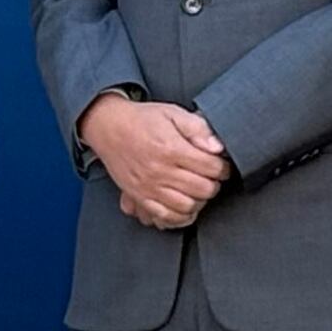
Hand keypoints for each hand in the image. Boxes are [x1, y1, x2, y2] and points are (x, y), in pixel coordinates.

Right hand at [80, 94, 228, 229]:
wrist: (108, 128)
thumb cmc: (142, 120)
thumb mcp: (173, 114)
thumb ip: (198, 129)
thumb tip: (217, 147)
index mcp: (171, 149)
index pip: (212, 168)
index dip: (223, 167)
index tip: (220, 165)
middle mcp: (160, 171)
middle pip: (203, 189)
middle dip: (213, 184)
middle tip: (210, 177)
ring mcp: (148, 187)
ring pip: (187, 206)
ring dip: (199, 200)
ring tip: (198, 190)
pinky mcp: (139, 196)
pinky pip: (165, 216)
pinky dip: (180, 216)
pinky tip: (185, 206)